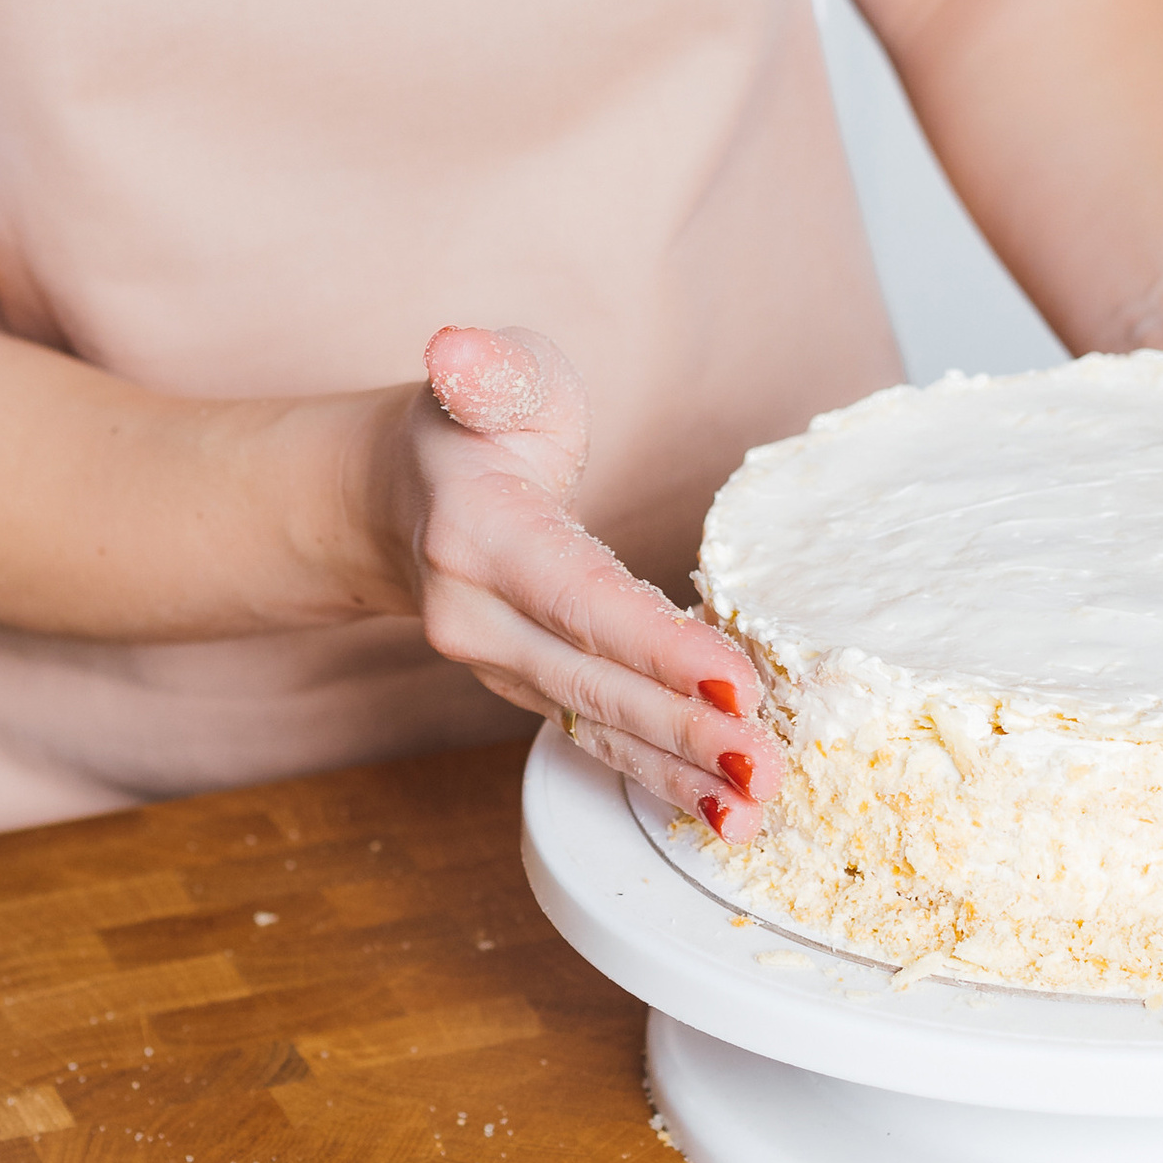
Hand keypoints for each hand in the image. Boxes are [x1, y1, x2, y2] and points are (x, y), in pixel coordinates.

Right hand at [371, 324, 782, 839]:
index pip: (579, 597)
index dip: (657, 644)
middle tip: (765, 764)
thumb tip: (460, 351)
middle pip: (591, 679)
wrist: (397, 495)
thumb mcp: (492, 376)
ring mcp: (492, 662)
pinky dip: (652, 776)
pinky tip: (713, 810)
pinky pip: (590, 735)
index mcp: (476, 533)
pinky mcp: (521, 688)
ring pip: (593, 721)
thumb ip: (490, 370)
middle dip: (682, 727)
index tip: (732, 681)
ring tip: (752, 811)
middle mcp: (474, 614)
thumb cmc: (474, 424)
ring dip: (675, 771)